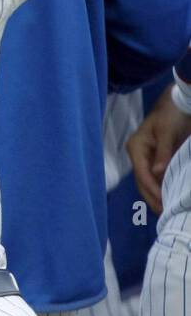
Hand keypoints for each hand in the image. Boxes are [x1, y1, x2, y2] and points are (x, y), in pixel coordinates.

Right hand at [127, 85, 190, 211]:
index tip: (164, 202)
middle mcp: (138, 154)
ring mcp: (146, 156)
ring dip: (156, 194)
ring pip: (148, 180)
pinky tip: (168, 195)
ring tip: (166, 209)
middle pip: (142, 180)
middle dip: (152, 197)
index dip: (152, 189)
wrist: (179, 102)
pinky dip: (161, 186)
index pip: (142, 174)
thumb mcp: (167, 133)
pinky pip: (156, 176)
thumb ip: (163, 153)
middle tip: (165, 213)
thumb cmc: (171, 115)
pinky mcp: (156, 157)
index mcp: (136, 148)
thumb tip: (157, 173)